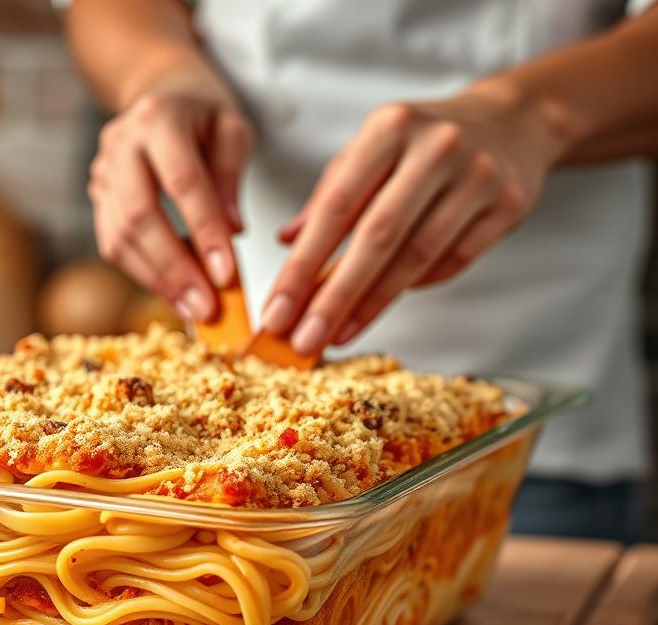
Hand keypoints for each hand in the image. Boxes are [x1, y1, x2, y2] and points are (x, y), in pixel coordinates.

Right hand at [88, 82, 252, 321]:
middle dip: (175, 268)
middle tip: (207, 308)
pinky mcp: (97, 196)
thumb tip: (231, 233)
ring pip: (119, 236)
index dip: (204, 230)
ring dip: (157, 280)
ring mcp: (102, 171)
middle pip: (140, 215)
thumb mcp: (232, 131)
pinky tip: (173, 293)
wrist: (160, 95)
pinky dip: (143, 273)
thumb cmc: (204, 115)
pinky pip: (113, 243)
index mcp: (158, 118)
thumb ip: (230, 178)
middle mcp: (121, 144)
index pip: (181, 181)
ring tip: (193, 309)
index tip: (227, 275)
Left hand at [262, 85, 559, 353]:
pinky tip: (382, 305)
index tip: (277, 310)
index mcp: (389, 128)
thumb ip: (329, 195)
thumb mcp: (370, 149)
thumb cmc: (423, 142)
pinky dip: (415, 286)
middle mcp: (435, 147)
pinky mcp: (509, 204)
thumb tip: (287, 242)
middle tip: (302, 339)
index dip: (302, 265)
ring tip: (335, 335)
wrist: (511, 120)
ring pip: (417, 256)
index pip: (336, 206)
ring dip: (370, 304)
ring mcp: (477, 176)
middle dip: (334, 296)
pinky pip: (454, 261)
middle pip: (377, 237)